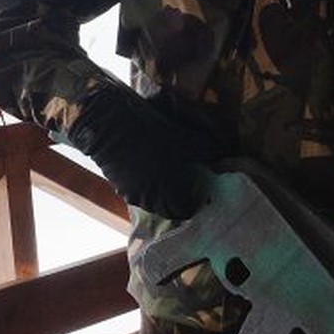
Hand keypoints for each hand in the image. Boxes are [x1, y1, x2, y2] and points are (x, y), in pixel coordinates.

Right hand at [68, 86, 224, 219]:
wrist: (108, 122)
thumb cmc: (152, 131)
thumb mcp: (186, 138)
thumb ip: (208, 150)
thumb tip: (225, 154)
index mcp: (170, 194)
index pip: (187, 211)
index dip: (195, 200)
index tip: (200, 185)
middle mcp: (151, 201)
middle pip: (170, 208)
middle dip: (178, 197)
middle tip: (187, 178)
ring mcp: (133, 195)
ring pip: (153, 200)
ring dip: (161, 191)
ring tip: (169, 170)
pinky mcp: (119, 186)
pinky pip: (139, 191)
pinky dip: (147, 184)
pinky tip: (151, 165)